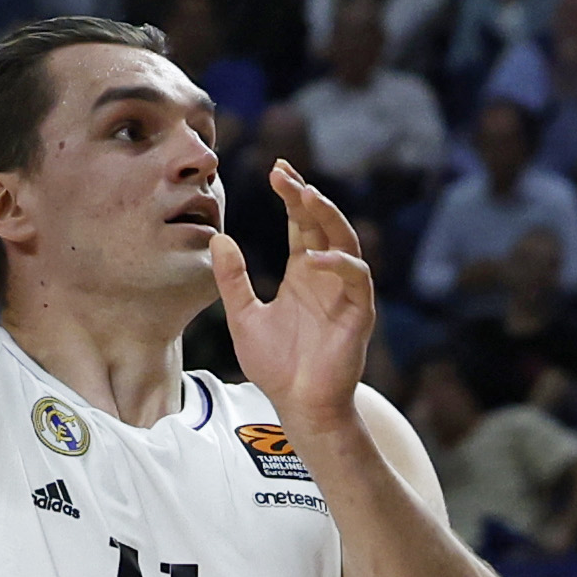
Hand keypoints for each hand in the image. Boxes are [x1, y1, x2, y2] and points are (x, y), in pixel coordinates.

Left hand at [217, 161, 376, 442]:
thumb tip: (218, 239)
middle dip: (306, 196)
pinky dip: (339, 264)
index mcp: (302, 273)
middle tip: (284, 174)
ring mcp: (344, 293)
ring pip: (346, 242)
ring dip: (329, 216)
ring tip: (307, 196)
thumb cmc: (276, 366)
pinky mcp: (358, 314)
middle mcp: (326, 277)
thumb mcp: (242, 317)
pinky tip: (314, 257)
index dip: (292, 196)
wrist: (298, 406)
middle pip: (323, 223)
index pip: (301, 223)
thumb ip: (232, 280)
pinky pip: (356, 280)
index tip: (276, 170)